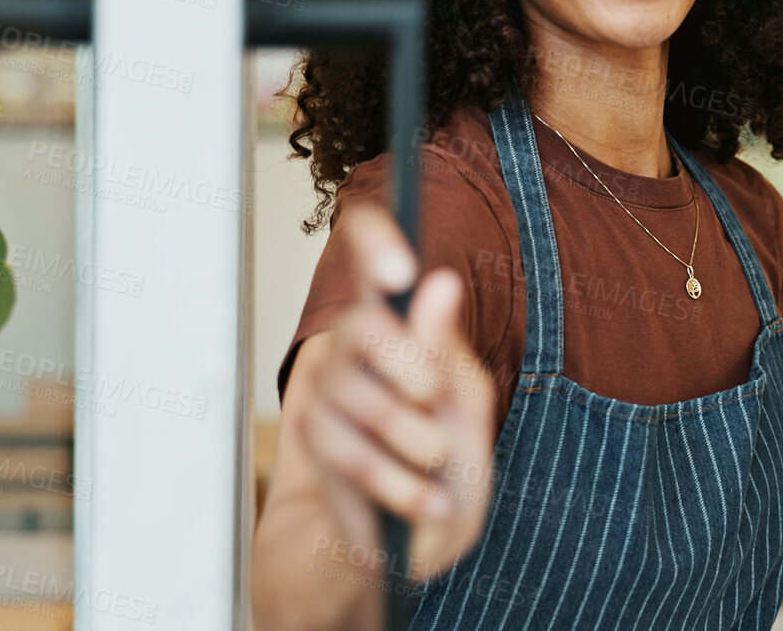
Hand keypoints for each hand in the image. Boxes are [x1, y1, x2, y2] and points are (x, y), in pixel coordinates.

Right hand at [298, 202, 496, 585]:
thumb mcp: (468, 407)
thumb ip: (447, 350)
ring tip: (437, 467)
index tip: (402, 271)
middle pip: (364, 326)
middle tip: (435, 400)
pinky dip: (402, 485)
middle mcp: (354, 343)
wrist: (415, 538)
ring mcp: (328, 389)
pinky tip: (427, 502)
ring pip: (366, 399)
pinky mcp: (314, 438)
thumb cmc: (449, 465)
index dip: (374, 242)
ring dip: (417, 442)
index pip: (366, 250)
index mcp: (400, 320)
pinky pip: (356, 455)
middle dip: (413, 369)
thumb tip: (441, 280)